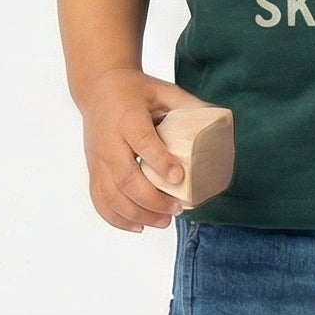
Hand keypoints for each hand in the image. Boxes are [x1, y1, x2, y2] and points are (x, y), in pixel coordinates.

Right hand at [77, 68, 210, 232]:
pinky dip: (116, 218)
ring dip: (137, 214)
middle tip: (178, 209)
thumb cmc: (135, 90)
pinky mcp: (93, 169)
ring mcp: (98, 159)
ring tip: (164, 221)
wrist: (98, 87)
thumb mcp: (163, 89)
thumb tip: (221, 119)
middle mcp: (109, 142)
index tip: (179, 178)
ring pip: (111, 195)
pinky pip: (99, 199)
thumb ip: (188, 105)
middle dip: (152, 200)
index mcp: (128, 119)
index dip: (160, 162)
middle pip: (126, 178)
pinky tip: (138, 227)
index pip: (143, 143)